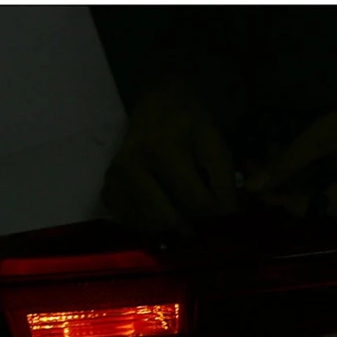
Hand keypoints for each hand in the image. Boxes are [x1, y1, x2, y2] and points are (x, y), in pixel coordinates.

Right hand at [101, 78, 237, 237]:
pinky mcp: (108, 190)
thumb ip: (225, 179)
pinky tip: (162, 214)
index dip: (218, 213)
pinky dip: (150, 227)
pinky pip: (131, 225)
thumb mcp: (215, 140)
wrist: (157, 106)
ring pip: (149, 227)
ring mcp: (116, 180)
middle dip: (193, 224)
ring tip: (186, 217)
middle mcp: (133, 166)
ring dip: (171, 229)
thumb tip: (228, 215)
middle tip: (205, 217)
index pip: (197, 204)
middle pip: (170, 220)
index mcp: (163, 150)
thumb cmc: (190, 123)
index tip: (226, 210)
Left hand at [247, 97, 336, 237]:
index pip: (299, 208)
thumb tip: (253, 186)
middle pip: (310, 208)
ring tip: (278, 159)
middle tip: (260, 164)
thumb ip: (289, 161)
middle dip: (285, 184)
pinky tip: (308, 167)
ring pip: (323, 206)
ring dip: (301, 185)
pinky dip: (322, 187)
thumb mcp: (330, 132)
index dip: (273, 194)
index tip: (249, 180)